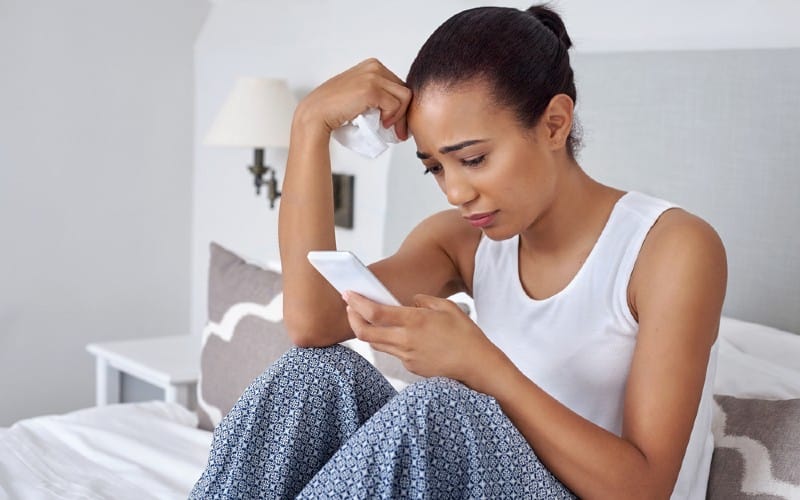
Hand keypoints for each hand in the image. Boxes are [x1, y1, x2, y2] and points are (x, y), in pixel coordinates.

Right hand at [295, 58, 411, 139]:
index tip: (398, 123)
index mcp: (372, 66)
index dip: (401, 106)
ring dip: (399, 117)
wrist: (317, 113)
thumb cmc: (335, 108)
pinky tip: (382, 124)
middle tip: (399, 132)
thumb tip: (399, 108)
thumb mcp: (360, 93)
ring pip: (405, 97)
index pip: (399, 85)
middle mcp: (374, 67)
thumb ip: (378, 93)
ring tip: (388, 127)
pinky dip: (392, 118)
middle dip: (404, 113)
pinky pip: (395, 105)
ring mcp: (373, 77)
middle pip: (405, 90)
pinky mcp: (372, 90)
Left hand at [343, 291, 503, 384]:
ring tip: (367, 318)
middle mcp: (406, 340)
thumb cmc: (467, 336)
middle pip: (365, 333)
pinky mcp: (411, 368)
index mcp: (415, 321)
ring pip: (376, 344)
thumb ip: (424, 301)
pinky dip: (388, 341)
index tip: (348, 294)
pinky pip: (393, 352)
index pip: (375, 313)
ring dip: (367, 331)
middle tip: (350, 308)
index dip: (357, 303)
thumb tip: (411, 301)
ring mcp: (407, 357)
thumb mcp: (448, 308)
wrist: (478, 367)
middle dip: (352, 319)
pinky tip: (395, 333)